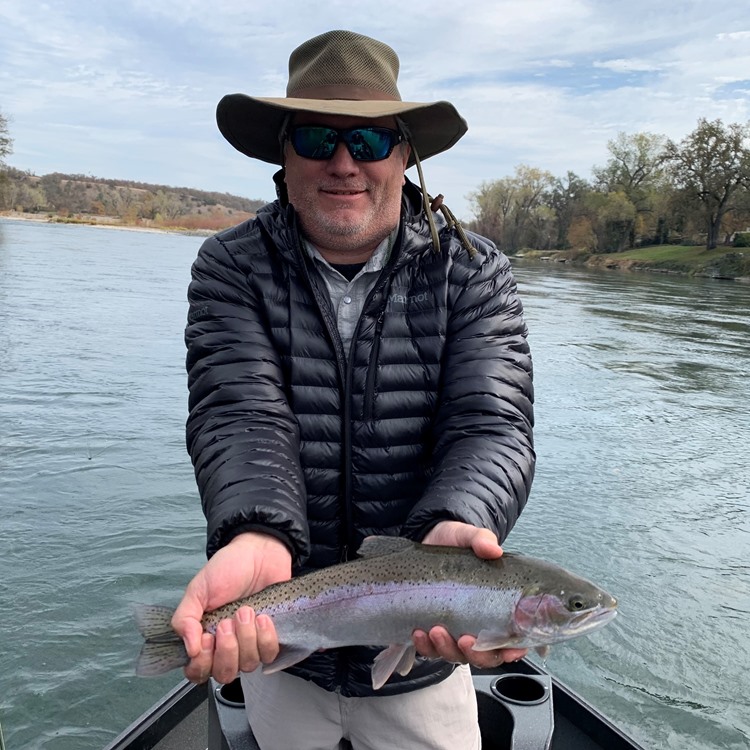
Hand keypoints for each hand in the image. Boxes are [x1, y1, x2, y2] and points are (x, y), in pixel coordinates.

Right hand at [171, 531, 291, 683]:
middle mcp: (226, 646)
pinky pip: (269, 654)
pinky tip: (263, 617)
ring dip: (246, 638)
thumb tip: (189, 649)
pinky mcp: (270, 637)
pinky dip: (265, 637)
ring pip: (247, 665)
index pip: (197, 672)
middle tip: (227, 621)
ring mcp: (249, 644)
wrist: (260, 553)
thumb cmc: (228, 568)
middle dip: (227, 649)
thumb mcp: (198, 589)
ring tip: (246, 611)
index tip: (207, 638)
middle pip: (224, 674)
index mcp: (203, 638)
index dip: (202, 664)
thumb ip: (185, 618)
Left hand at [413, 521, 527, 667]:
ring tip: (435, 631)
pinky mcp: (431, 629)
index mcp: (497, 606)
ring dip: (447, 649)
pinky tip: (419, 633)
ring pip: (456, 655)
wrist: (426, 538)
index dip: (514, 650)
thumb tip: (493, 550)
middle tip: (464, 640)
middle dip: (476, 654)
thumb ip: (481, 540)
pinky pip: (430, 649)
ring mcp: (454, 629)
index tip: (509, 650)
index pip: (512, 639)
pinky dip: (425, 646)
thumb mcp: (468, 536)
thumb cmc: (454, 541)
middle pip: (485, 655)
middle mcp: (478, 624)